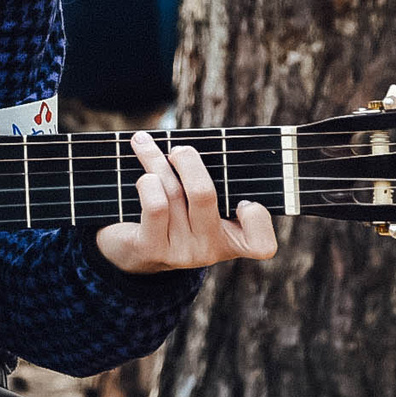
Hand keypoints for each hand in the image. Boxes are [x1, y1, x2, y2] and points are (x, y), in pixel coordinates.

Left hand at [95, 131, 279, 273]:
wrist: (133, 251)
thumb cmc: (176, 215)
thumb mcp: (200, 206)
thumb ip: (212, 182)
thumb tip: (193, 147)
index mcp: (233, 241)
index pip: (261, 245)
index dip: (258, 220)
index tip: (245, 202)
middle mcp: (209, 250)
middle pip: (204, 195)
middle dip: (188, 161)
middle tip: (178, 150)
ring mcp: (180, 252)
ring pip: (173, 193)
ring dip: (156, 160)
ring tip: (144, 144)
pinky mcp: (151, 249)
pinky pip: (155, 206)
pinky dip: (148, 182)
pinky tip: (144, 175)